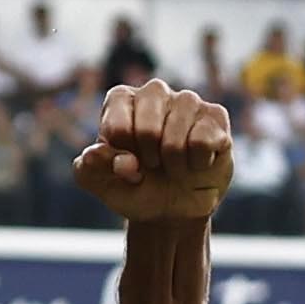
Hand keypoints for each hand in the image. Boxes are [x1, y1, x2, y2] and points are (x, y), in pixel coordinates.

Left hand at [70, 79, 234, 223]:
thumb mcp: (103, 185)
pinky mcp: (215, 116)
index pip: (116, 124)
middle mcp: (154, 93)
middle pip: (147, 128)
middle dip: (148, 160)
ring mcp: (187, 101)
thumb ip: (89, 170)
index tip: (125, 165)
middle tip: (152, 165)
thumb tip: (93, 154)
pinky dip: (198, 163)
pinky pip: (204, 140)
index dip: (121, 156)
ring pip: (177, 135)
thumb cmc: (136, 189)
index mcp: (121, 101)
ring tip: (174, 166)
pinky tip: (196, 162)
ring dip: (174, 164)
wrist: (174, 210)